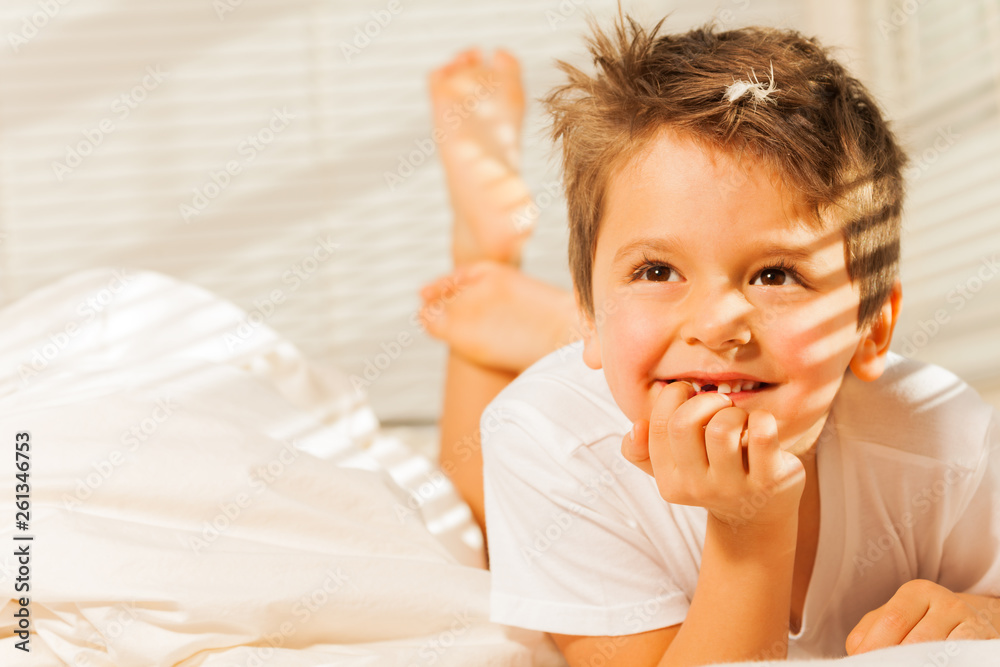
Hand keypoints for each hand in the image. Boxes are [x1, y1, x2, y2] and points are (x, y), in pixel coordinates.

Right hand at [622, 381, 804, 529]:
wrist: (756, 516)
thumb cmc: (711, 478)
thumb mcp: (673, 470)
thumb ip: (642, 450)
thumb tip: (636, 426)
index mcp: (669, 482)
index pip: (660, 425)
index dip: (674, 396)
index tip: (689, 393)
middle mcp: (698, 488)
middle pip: (685, 424)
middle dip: (704, 401)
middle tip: (719, 403)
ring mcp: (735, 487)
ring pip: (723, 427)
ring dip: (734, 412)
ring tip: (739, 420)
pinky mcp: (769, 481)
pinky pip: (761, 433)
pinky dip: (761, 418)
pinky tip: (760, 425)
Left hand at [846, 579, 999, 654]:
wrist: (969, 623)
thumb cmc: (919, 625)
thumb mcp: (893, 622)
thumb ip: (868, 635)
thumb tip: (857, 656)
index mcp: (914, 592)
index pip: (891, 622)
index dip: (875, 648)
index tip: (866, 662)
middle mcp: (945, 600)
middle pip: (915, 640)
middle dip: (896, 661)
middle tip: (886, 666)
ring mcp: (969, 620)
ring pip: (937, 652)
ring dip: (919, 663)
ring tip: (908, 665)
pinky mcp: (984, 639)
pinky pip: (962, 656)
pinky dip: (944, 663)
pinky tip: (934, 664)